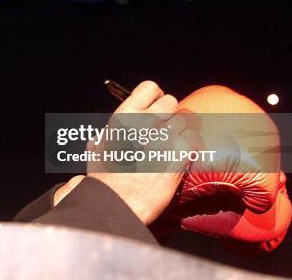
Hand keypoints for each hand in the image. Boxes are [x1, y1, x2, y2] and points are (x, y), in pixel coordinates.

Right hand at [53, 81, 198, 224]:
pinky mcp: (178, 156)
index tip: (157, 105)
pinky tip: (184, 153)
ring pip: (185, 121)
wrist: (117, 204)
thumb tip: (108, 130)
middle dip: (170, 114)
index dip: (156, 96)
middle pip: (171, 102)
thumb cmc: (104, 179)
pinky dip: (192, 145)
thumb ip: (107, 132)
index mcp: (124, 117)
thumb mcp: (96, 147)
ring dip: (182, 130)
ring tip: (174, 143)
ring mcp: (163, 139)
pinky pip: (195, 139)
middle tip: (165, 128)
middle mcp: (145, 123)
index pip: (150, 88)